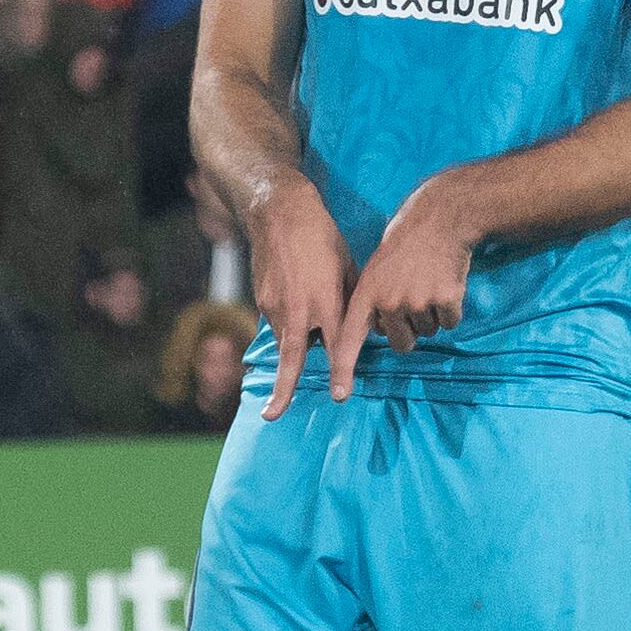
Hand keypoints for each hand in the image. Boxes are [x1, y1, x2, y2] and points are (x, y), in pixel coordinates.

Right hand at [248, 175, 356, 419]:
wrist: (279, 213)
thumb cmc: (323, 238)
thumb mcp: (349, 268)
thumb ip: (354, 302)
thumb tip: (368, 326)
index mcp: (326, 303)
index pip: (335, 347)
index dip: (340, 372)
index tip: (340, 396)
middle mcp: (299, 310)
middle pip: (292, 358)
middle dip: (282, 390)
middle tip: (272, 417)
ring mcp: (275, 306)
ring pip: (290, 338)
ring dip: (300, 340)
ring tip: (307, 307)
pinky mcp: (262, 300)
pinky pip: (279, 321)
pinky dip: (291, 321)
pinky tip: (297, 296)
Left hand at [327, 177, 473, 400]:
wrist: (440, 217)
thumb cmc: (406, 242)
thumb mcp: (376, 270)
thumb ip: (373, 302)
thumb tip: (382, 334)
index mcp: (367, 294)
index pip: (350, 338)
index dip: (343, 369)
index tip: (338, 396)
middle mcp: (389, 302)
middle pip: (402, 343)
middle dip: (410, 330)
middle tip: (414, 296)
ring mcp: (418, 302)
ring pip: (428, 333)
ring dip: (431, 315)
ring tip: (428, 282)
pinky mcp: (445, 300)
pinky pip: (450, 322)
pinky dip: (451, 308)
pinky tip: (446, 282)